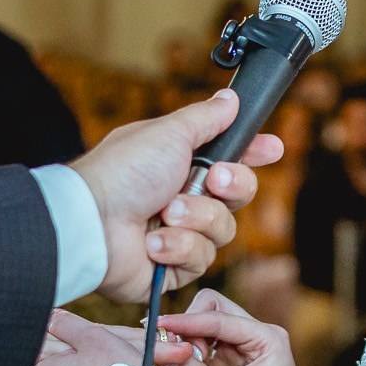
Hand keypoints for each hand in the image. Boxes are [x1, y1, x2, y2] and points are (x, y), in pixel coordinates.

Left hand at [69, 90, 282, 301]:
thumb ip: (207, 118)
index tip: (273, 148)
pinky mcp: (172, 267)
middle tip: (212, 179)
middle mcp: (182, 197)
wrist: (92, 222)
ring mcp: (178, 233)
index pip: (230, 157)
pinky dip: (178, 247)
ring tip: (165, 214)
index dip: (254, 153)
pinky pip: (200, 258)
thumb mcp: (170, 133)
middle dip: (231, 186)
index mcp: (181, 162)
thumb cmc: (124, 172)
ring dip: (196, 218)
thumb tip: (230, 98)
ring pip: (223, 230)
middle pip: (238, 195)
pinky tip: (152, 242)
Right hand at [152, 291, 318, 365]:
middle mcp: (256, 335)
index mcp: (267, 337)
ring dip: (188, 342)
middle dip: (189, 327)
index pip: (220, 316)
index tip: (157, 326)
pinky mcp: (231, 362)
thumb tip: (162, 354)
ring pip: (205, 327)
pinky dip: (189, 356)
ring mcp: (243, 347)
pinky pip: (203, 347)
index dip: (186, 320)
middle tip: (176, 355)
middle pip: (212, 310)